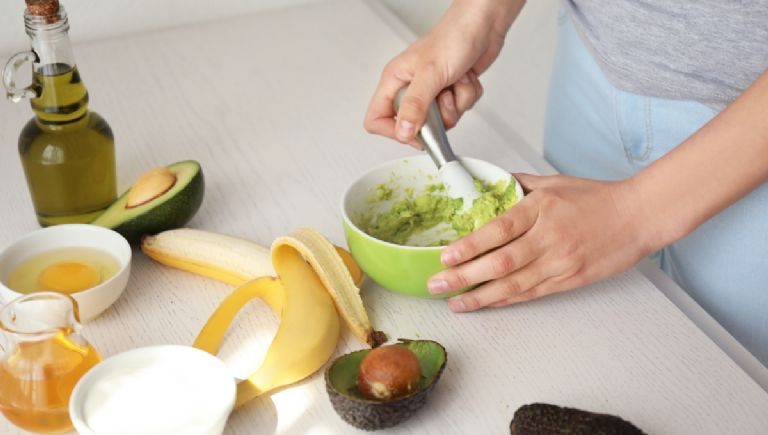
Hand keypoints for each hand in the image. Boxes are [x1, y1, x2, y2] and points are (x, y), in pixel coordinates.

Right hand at [364, 1, 522, 146]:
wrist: (483, 25)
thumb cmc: (453, 36)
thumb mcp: (430, 74)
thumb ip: (415, 106)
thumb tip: (403, 132)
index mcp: (395, 81)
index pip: (376, 119)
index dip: (393, 131)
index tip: (414, 130)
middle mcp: (411, 88)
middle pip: (414, 126)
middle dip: (436, 117)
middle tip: (442, 99)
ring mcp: (431, 92)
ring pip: (441, 122)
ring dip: (456, 104)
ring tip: (455, 82)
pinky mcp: (450, 93)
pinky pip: (458, 112)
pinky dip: (467, 97)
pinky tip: (465, 79)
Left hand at [427, 173, 653, 311]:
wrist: (639, 216)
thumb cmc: (597, 197)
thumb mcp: (553, 182)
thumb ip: (517, 186)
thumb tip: (486, 185)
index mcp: (543, 208)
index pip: (500, 230)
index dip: (471, 246)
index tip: (447, 256)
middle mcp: (550, 237)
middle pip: (501, 263)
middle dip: (465, 277)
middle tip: (437, 285)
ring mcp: (561, 262)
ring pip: (514, 285)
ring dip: (480, 297)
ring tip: (454, 303)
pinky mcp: (570, 280)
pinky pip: (532, 294)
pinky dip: (506, 301)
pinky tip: (486, 304)